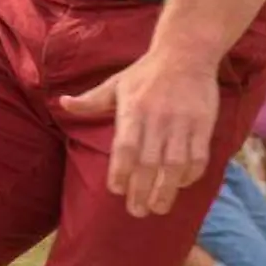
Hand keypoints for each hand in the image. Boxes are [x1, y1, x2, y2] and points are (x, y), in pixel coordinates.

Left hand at [60, 49, 219, 217]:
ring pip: (175, 164)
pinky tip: (180, 185)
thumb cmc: (145, 72)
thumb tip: (62, 103)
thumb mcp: (115, 83)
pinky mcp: (203, 124)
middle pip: (149, 162)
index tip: (116, 190)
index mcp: (133, 109)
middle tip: (136, 212)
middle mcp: (157, 118)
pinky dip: (190, 175)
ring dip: (166, 189)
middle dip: (142, 190)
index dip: (121, 171)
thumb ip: (91, 100)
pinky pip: (198, 156)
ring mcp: (182, 122)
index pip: (125, 147)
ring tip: (157, 208)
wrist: (185, 53)